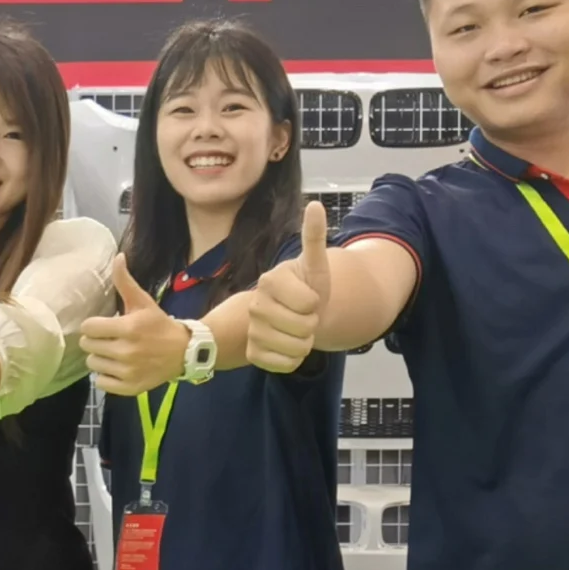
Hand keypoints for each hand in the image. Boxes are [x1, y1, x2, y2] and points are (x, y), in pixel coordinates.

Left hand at [80, 266, 190, 395]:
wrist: (185, 352)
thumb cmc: (159, 325)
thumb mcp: (143, 301)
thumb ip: (125, 281)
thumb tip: (118, 256)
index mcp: (128, 327)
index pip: (88, 327)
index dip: (93, 325)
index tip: (104, 326)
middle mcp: (127, 351)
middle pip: (88, 345)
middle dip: (96, 340)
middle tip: (110, 339)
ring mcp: (128, 371)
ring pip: (92, 364)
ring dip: (100, 358)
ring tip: (114, 353)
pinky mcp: (130, 387)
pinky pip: (101, 383)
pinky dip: (106, 376)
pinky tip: (117, 368)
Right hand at [246, 203, 330, 372]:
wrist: (295, 315)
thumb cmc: (307, 288)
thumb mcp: (315, 264)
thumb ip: (314, 237)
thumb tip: (316, 205)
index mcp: (270, 280)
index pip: (308, 303)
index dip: (315, 303)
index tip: (309, 298)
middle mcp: (255, 305)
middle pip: (303, 327)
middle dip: (311, 324)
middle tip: (304, 316)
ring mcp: (252, 330)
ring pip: (295, 348)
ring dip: (304, 343)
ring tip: (297, 330)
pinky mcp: (253, 353)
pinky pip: (285, 364)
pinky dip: (293, 359)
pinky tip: (288, 346)